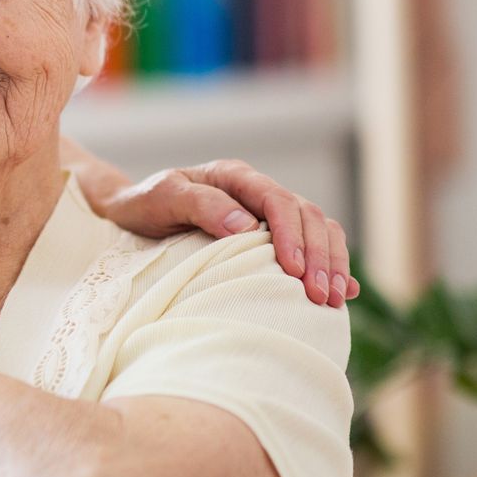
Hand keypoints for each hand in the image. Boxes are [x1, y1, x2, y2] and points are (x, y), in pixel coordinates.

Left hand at [96, 160, 356, 307]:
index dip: (292, 234)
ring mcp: (267, 213)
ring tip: (332, 299)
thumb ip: (201, 205)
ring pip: (318, 231)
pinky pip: (313, 246)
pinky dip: (332, 266)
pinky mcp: (270, 237)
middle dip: (319, 257)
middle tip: (319, 296)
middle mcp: (257, 192)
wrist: (130, 211)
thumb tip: (247, 225)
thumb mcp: (163, 198)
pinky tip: (347, 292)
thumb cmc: (143, 203)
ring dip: (331, 264)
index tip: (294, 269)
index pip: (278, 201)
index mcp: (234, 176)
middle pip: (307, 217)